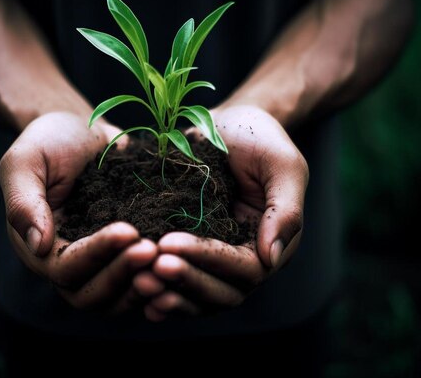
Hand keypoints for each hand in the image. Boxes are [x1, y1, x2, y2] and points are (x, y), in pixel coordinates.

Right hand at [0, 112, 156, 312]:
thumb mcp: (26, 161)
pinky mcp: (127, 255)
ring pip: (118, 298)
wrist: (84, 131)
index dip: (97, 254)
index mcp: (40, 247)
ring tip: (170, 261)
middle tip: (153, 251)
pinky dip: (160, 278)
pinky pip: (141, 280)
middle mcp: (69, 264)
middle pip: (92, 296)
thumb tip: (39, 245)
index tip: (129, 231)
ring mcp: (101, 264)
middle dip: (123, 275)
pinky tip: (183, 260)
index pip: (65, 269)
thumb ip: (24, 201)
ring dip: (144, 284)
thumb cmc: (49, 141)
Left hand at [133, 105, 308, 320]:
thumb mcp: (282, 165)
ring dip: (169, 294)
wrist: (228, 125)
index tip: (169, 244)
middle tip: (148, 270)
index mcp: (269, 242)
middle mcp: (243, 258)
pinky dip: (160, 290)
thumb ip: (286, 210)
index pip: (244, 268)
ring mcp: (215, 258)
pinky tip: (135, 289)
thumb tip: (270, 258)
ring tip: (138, 283)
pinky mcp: (190, 251)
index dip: (208, 260)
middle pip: (221, 292)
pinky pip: (178, 283)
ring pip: (198, 295)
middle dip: (184, 281)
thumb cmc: (259, 138)